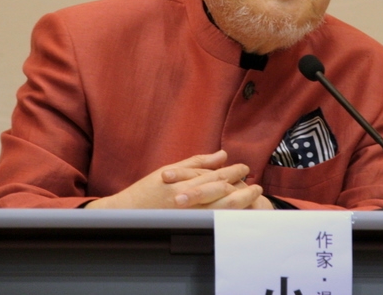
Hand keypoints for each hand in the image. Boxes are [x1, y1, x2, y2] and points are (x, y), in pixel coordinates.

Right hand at [85, 150, 270, 209]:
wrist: (126, 213)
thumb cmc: (147, 191)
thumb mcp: (170, 170)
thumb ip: (197, 163)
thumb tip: (222, 154)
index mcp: (184, 181)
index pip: (216, 175)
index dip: (233, 172)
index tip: (246, 169)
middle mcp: (187, 197)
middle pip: (222, 192)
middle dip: (242, 188)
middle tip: (257, 186)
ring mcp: (187, 214)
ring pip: (221, 209)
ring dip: (239, 203)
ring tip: (253, 200)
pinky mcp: (186, 227)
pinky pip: (213, 223)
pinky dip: (228, 218)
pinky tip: (239, 217)